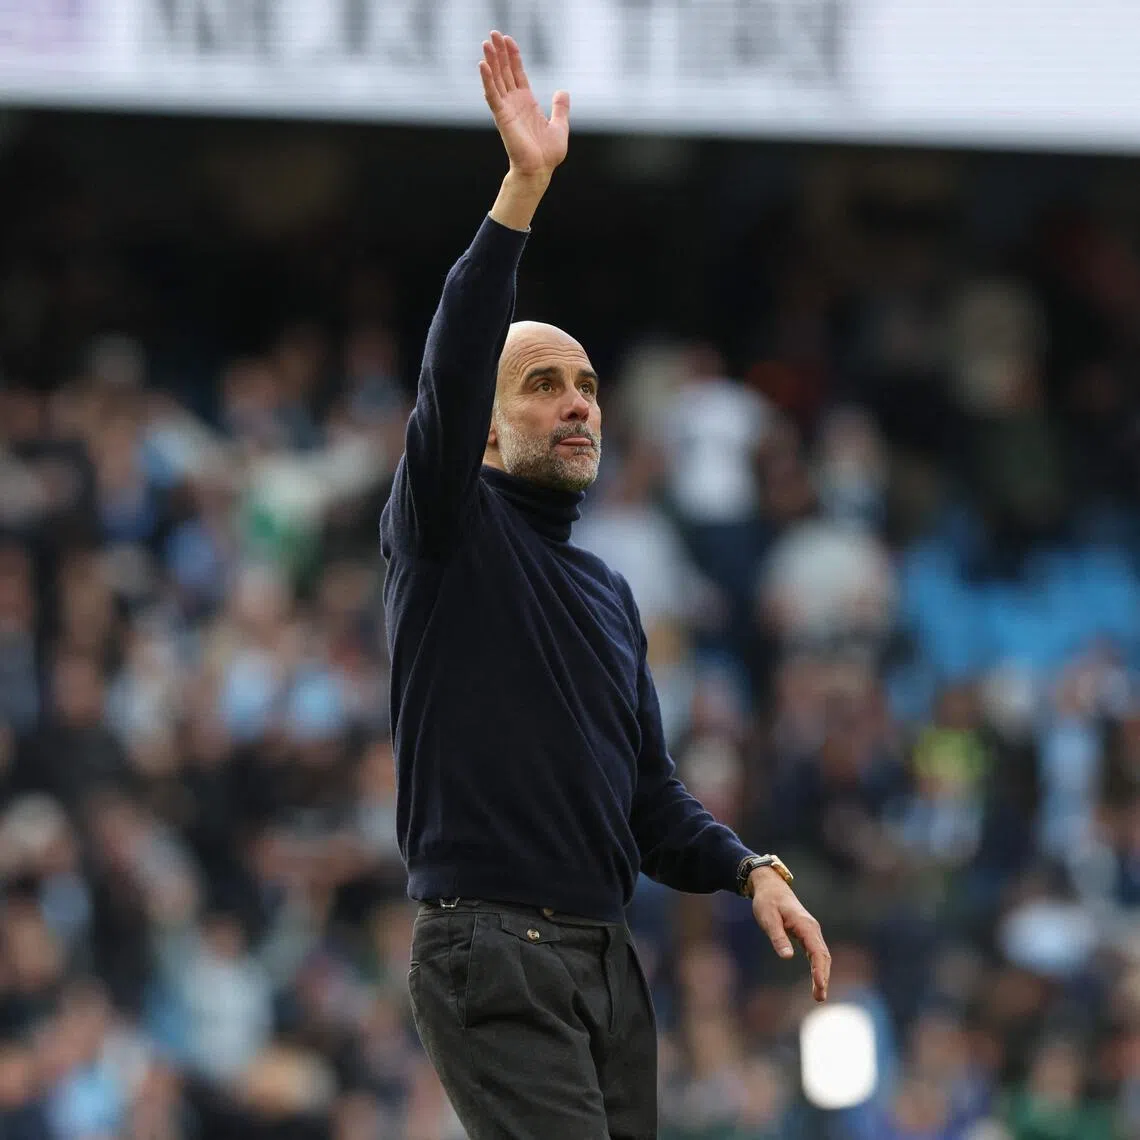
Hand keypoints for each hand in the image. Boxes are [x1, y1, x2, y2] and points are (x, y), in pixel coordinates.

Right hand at [479, 31, 568, 179]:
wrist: (540, 171)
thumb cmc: (548, 154)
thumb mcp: (560, 126)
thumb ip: (560, 108)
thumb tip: (562, 91)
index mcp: (527, 102)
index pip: (517, 73)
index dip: (513, 56)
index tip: (508, 40)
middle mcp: (514, 103)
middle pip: (504, 71)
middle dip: (499, 52)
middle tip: (492, 33)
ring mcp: (507, 109)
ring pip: (496, 79)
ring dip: (491, 61)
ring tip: (486, 43)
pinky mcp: (502, 117)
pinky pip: (492, 95)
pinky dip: (487, 80)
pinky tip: (483, 65)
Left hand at [750, 868, 830, 1001]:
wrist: (770, 886)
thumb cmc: (767, 901)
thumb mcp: (768, 918)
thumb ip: (778, 937)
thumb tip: (787, 957)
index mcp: (805, 925)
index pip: (817, 951)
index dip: (820, 970)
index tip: (820, 986)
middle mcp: (812, 929)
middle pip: (823, 956)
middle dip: (824, 977)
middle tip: (819, 998)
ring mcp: (811, 931)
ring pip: (822, 956)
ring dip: (822, 974)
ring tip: (819, 995)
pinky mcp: (806, 933)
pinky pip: (816, 953)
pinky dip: (818, 967)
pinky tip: (817, 979)